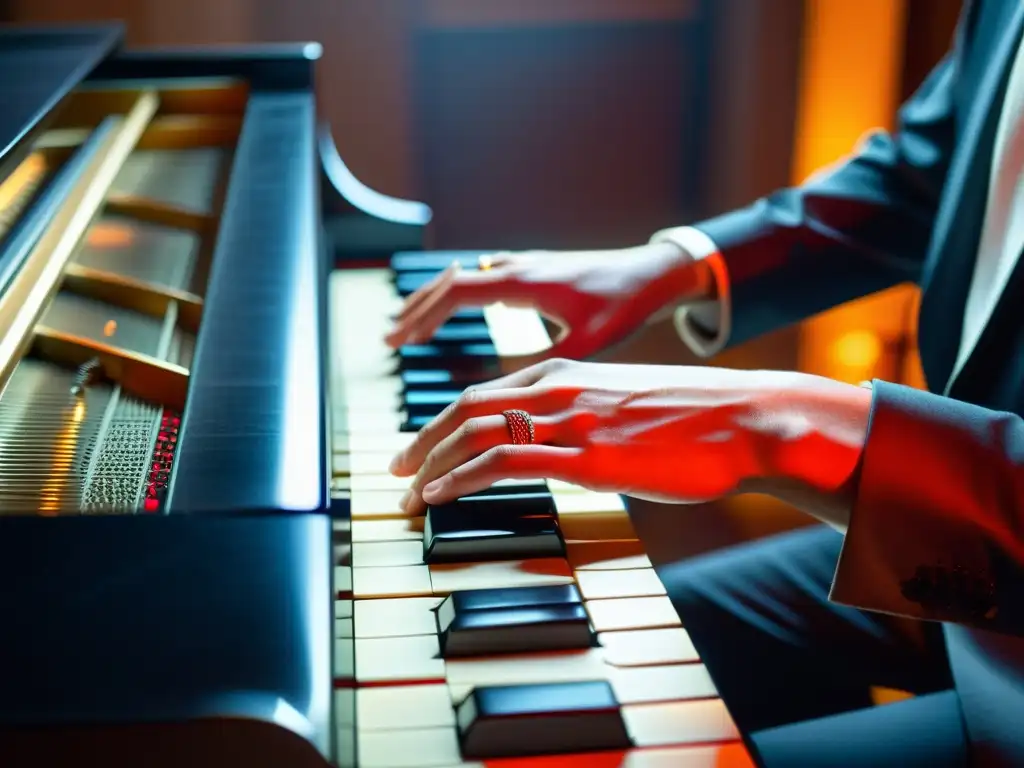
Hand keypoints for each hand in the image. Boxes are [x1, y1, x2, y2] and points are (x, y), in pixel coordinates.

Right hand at [385, 242, 712, 359]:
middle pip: (450, 283)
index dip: (423, 318)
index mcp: (523, 282)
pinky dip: (456, 293)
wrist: (652, 272)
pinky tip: (451, 306)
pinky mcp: (532, 269)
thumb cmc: (623, 306)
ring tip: (407, 324)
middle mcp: (516, 267)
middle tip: (389, 339)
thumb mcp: (584, 343)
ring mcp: (523, 265)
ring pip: (464, 277)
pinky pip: (480, 277)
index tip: (398, 341)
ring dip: (433, 300)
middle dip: (417, 311)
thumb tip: (506, 398)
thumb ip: (544, 367)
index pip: (456, 294)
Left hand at [389, 359, 872, 522]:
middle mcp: (558, 386)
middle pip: (466, 407)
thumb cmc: (694, 418)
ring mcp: (570, 419)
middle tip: (396, 468)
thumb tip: (563, 447)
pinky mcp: (586, 454)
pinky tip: (438, 495)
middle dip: (422, 439)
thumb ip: (586, 416)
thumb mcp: (626, 405)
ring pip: (475, 430)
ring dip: (431, 462)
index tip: (422, 447)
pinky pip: (504, 459)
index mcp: (566, 371)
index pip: (484, 394)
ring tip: (407, 491)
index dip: (443, 421)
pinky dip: (460, 476)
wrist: (746, 419)